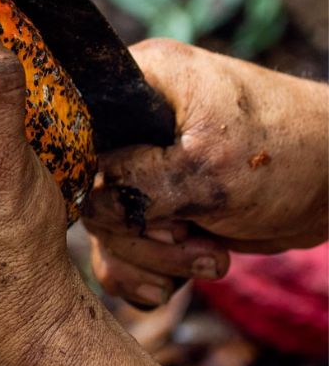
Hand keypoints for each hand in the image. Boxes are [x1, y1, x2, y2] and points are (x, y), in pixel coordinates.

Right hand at [83, 39, 328, 305]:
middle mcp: (133, 124)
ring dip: (152, 257)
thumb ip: (137, 186)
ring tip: (207, 258)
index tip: (134, 202)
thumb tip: (90, 207)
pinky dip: (148, 272)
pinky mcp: (160, 206)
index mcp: (138, 83)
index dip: (90, 175)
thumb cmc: (289, 156)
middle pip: (90, 189)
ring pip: (108, 227)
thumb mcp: (209, 170)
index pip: (74, 129)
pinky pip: (125, 250)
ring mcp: (146, 168)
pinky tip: (176, 282)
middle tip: (186, 234)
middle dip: (138, 231)